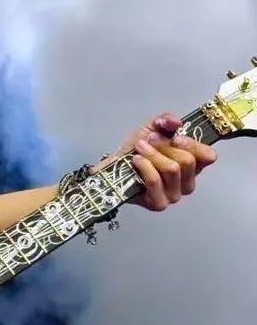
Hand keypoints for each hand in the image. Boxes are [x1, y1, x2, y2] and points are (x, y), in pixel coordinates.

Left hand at [96, 112, 216, 210]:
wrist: (114, 166)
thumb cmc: (138, 149)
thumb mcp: (151, 129)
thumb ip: (165, 121)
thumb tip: (175, 121)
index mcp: (193, 165)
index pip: (208, 156)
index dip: (193, 144)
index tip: (175, 137)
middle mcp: (187, 182)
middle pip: (187, 160)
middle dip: (165, 146)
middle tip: (149, 140)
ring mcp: (174, 195)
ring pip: (172, 169)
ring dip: (152, 154)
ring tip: (140, 147)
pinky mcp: (159, 203)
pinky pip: (155, 181)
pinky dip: (144, 166)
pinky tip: (136, 160)